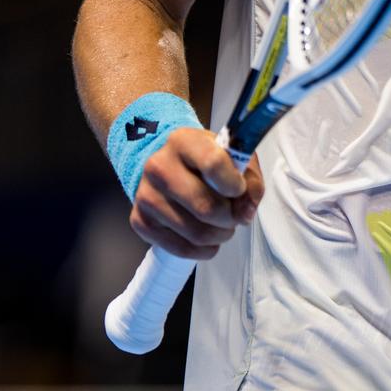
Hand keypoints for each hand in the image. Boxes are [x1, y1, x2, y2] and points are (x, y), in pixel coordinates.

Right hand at [130, 128, 263, 259]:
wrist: (168, 167)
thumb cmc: (205, 161)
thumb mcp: (234, 158)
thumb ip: (250, 180)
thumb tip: (246, 212)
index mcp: (183, 141)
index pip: (214, 164)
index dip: (234, 185)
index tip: (240, 190)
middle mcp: (159, 166)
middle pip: (206, 207)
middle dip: (231, 218)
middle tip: (235, 214)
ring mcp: (146, 196)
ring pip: (197, 233)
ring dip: (220, 235)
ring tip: (222, 224)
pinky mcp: (141, 222)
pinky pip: (182, 249)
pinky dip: (205, 249)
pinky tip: (209, 238)